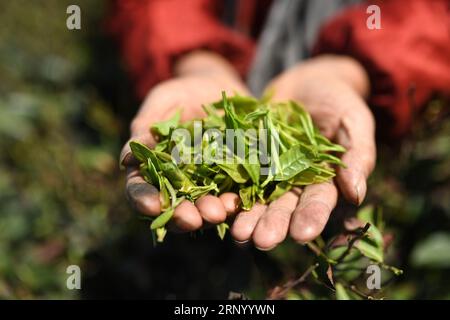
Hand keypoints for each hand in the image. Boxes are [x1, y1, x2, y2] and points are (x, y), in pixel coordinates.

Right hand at [120, 52, 248, 231]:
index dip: (143, 199)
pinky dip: (234, 203)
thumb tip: (126, 159)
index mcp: (151, 167)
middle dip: (182, 216)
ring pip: (203, 209)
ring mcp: (205, 185)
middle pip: (173, 209)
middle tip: (191, 218)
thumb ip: (145, 127)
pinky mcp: (231, 181)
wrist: (217, 87)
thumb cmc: (181, 93)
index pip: (140, 189)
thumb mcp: (162, 102)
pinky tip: (237, 201)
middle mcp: (177, 183)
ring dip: (209, 215)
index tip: (152, 205)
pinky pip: (232, 196)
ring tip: (218, 213)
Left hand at [231, 55, 375, 249]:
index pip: (318, 202)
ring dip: (246, 216)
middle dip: (272, 224)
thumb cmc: (337, 101)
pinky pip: (233, 173)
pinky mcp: (244, 157)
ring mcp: (266, 171)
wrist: (305, 82)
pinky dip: (226, 188)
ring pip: (255, 197)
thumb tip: (356, 193)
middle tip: (261, 241)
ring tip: (237, 233)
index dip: (311, 217)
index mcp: (322, 180)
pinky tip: (217, 203)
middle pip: (282, 207)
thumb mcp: (353, 120)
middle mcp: (292, 182)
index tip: (302, 234)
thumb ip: (357, 154)